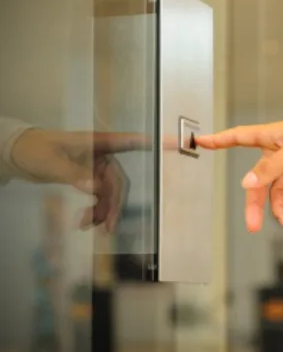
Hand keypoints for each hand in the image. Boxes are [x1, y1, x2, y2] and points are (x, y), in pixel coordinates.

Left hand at [10, 129, 149, 231]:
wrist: (18, 154)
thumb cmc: (35, 149)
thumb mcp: (52, 162)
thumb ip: (74, 175)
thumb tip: (96, 189)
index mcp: (98, 143)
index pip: (131, 142)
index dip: (156, 142)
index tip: (179, 143)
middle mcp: (102, 156)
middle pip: (118, 182)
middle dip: (113, 204)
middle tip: (108, 227)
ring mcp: (96, 169)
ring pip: (109, 194)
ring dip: (101, 212)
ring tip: (86, 226)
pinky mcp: (89, 179)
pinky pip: (99, 198)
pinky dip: (93, 211)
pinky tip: (83, 222)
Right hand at [196, 113, 282, 231]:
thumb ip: (272, 167)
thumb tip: (248, 183)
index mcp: (273, 136)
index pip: (239, 137)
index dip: (219, 140)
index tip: (200, 142)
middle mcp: (280, 150)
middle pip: (259, 179)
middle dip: (256, 203)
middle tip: (253, 225)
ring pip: (277, 190)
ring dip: (280, 207)